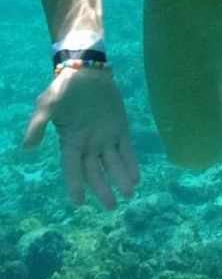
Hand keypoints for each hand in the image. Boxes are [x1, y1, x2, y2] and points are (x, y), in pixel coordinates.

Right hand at [22, 64, 139, 209]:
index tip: (78, 204)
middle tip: (112, 207)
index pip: (72, 169)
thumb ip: (37, 126)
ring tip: (130, 194)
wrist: (86, 71)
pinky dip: (131, 163)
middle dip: (103, 190)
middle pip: (95, 172)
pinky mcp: (120, 128)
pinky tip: (136, 177)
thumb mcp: (46, 105)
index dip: (75, 185)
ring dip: (121, 179)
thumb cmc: (63, 88)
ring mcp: (106, 137)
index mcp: (70, 141)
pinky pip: (127, 149)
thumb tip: (28, 148)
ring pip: (113, 164)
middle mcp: (89, 144)